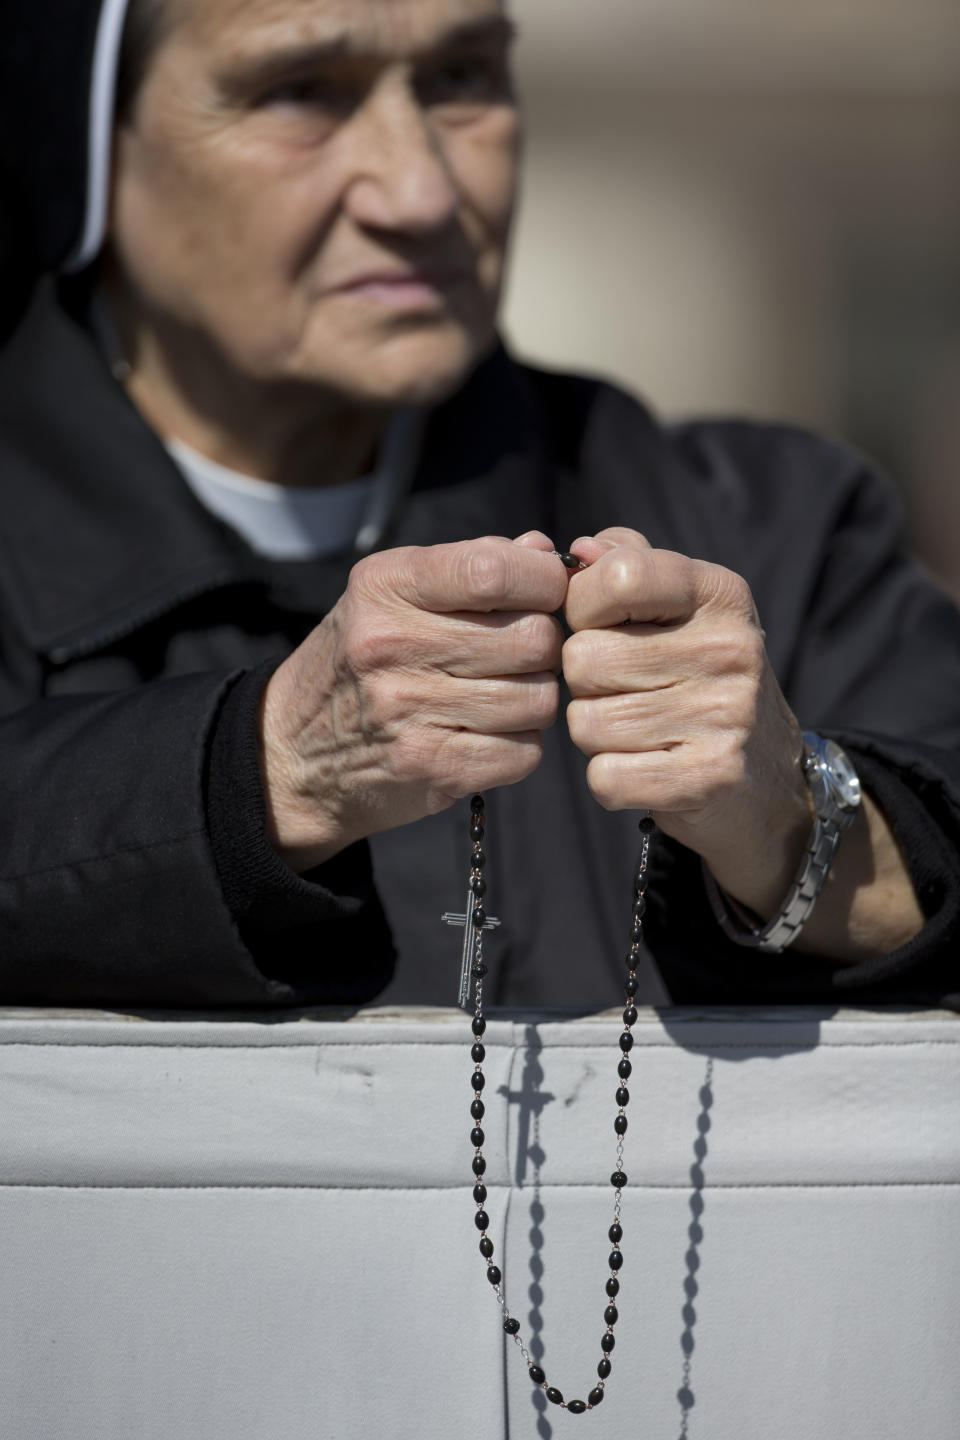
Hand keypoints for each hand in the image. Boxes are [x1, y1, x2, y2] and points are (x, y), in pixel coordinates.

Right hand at [260, 533, 567, 869]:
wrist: (292, 752)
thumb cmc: (359, 660)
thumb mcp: (393, 594)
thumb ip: (471, 563)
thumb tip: (543, 551)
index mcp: (386, 586)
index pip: (494, 569)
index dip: (544, 581)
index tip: (544, 593)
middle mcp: (392, 644)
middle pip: (533, 638)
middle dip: (542, 647)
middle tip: (517, 656)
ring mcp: (409, 709)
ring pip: (538, 698)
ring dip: (533, 699)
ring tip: (498, 697)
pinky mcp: (429, 766)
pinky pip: (524, 752)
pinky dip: (519, 746)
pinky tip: (487, 735)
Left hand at [561, 527, 814, 919]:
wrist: (767, 775)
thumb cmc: (699, 676)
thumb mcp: (680, 607)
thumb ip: (627, 563)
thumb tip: (581, 550)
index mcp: (720, 593)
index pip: (616, 577)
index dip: (583, 607)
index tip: (602, 626)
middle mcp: (731, 648)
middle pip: (584, 658)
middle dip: (586, 682)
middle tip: (624, 690)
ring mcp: (726, 715)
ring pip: (586, 722)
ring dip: (596, 733)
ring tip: (638, 729)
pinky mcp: (710, 777)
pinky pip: (606, 776)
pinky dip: (611, 779)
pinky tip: (645, 767)